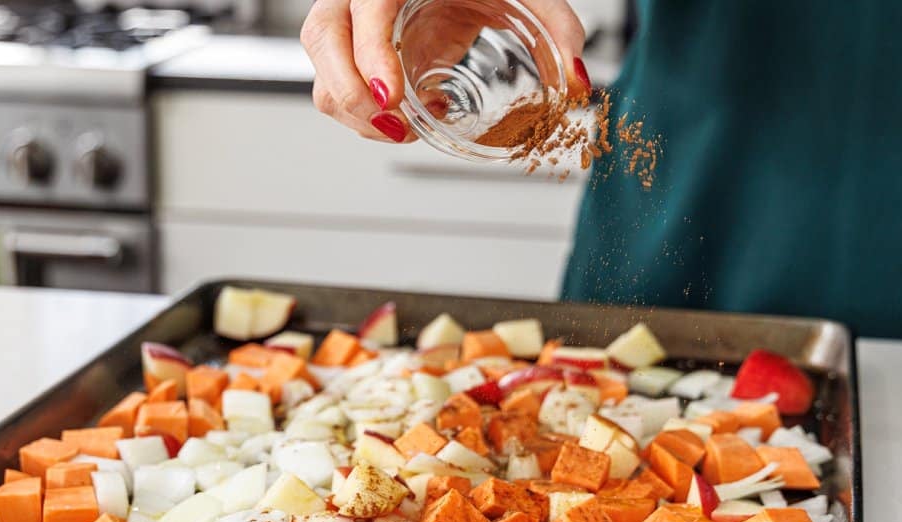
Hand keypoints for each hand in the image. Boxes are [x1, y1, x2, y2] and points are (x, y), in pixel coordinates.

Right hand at [300, 0, 589, 143]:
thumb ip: (558, 26)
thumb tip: (579, 79)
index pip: (365, 7)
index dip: (369, 55)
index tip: (391, 97)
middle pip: (322, 39)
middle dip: (351, 94)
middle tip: (396, 125)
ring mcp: (351, 21)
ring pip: (321, 71)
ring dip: (355, 114)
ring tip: (403, 129)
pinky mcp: (355, 51)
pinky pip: (337, 88)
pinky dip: (364, 117)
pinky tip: (406, 120)